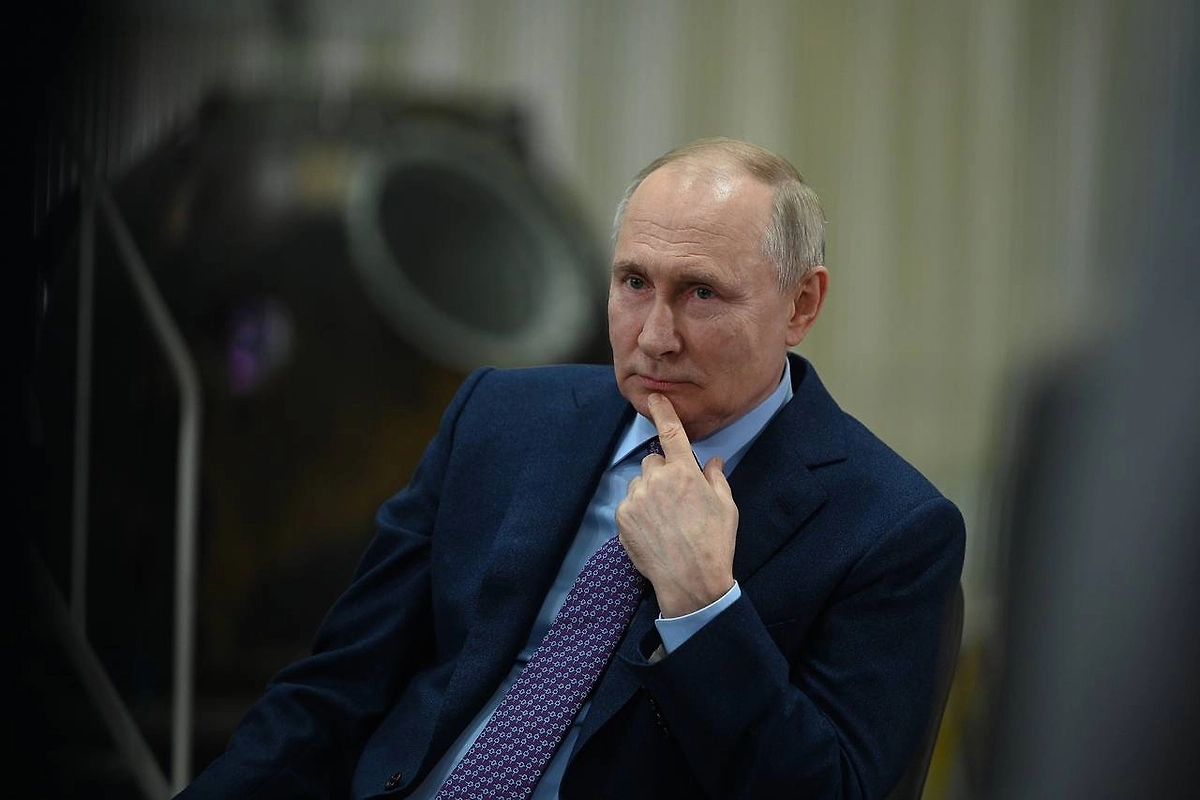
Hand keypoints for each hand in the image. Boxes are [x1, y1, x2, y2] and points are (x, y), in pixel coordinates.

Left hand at [616, 393, 738, 616]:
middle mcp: (657, 479)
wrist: (690, 581)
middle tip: (676, 498)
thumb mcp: (726, 507)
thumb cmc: (714, 543)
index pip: (671, 432)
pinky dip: (638, 511)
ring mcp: (637, 498)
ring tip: (665, 519)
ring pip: (639, 482)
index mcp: (685, 472)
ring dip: (649, 491)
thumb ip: (716, 478)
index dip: (662, 411)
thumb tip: (713, 461)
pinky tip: (653, 530)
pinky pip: (629, 503)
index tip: (654, 398)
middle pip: (653, 461)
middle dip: (663, 472)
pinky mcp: (622, 517)